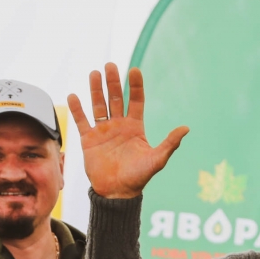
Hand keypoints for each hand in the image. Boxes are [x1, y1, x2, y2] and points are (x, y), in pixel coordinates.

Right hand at [67, 63, 188, 198]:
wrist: (117, 193)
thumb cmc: (139, 178)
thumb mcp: (157, 160)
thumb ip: (170, 143)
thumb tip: (186, 128)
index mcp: (135, 127)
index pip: (136, 101)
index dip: (135, 86)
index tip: (134, 70)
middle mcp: (119, 125)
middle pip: (115, 98)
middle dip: (112, 82)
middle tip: (110, 65)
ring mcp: (103, 131)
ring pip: (98, 105)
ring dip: (95, 90)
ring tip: (94, 73)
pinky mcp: (88, 139)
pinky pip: (82, 121)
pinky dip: (77, 109)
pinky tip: (73, 96)